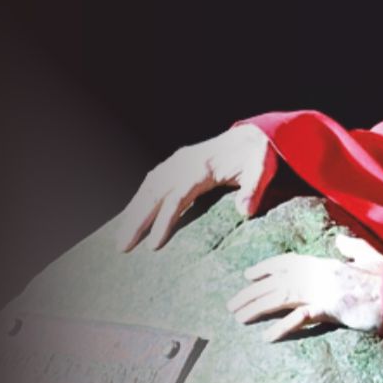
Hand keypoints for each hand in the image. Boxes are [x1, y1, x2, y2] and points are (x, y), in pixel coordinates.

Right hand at [116, 124, 278, 251]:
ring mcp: (177, 162)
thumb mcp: (262, 169)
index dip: (164, 220)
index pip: (177, 197)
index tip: (153, 245)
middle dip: (137, 221)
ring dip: (132, 212)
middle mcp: (183, 163)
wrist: (250, 135)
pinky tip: (130, 217)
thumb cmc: (256, 156)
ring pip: (148, 188)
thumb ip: (254, 189)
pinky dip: (139, 199)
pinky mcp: (175, 164)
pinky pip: (151, 182)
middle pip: (154, 193)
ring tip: (120, 238)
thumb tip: (244, 211)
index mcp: (202, 167)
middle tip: (122, 247)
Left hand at [226, 234, 382, 341]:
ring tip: (239, 319)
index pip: (289, 261)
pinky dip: (283, 327)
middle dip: (252, 292)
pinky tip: (267, 337)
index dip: (266, 268)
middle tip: (231, 304)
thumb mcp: (370, 257)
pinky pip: (301, 317)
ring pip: (281, 296)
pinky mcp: (331, 308)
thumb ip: (352, 248)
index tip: (247, 275)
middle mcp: (320, 274)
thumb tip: (338, 241)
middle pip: (278, 281)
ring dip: (258, 307)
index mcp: (326, 262)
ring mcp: (324, 290)